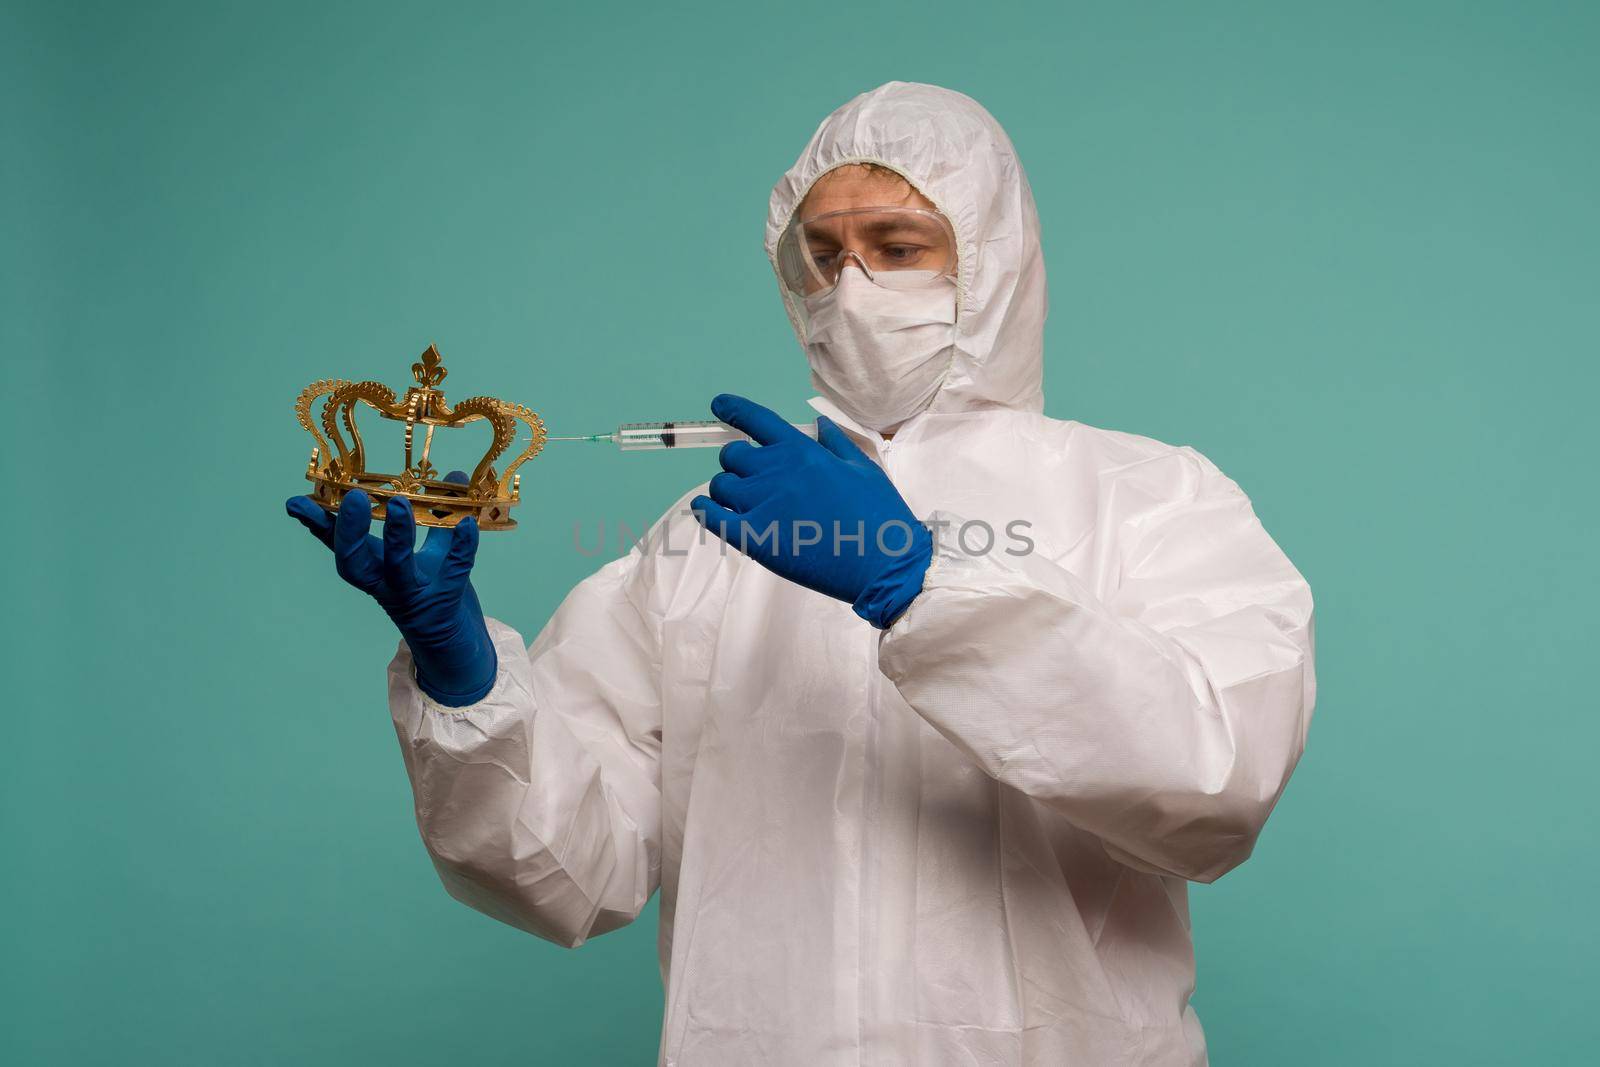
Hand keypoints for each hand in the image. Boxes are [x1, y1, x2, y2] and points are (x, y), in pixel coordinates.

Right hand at [286, 471, 496, 705]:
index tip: (296, 503)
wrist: (452, 641)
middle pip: (357, 563)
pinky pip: (455, 571)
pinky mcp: (448, 599)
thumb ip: (435, 513)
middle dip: (350, 532)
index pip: (339, 545)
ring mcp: (416, 593)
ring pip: (398, 568)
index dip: (318, 524)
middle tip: (353, 497)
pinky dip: (462, 547)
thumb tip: (453, 474)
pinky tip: (469, 524)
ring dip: (396, 537)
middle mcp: (386, 583)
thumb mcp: (428, 550)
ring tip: (399, 504)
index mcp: (373, 568)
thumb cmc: (432, 588)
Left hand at [692, 394, 932, 628]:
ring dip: (726, 491)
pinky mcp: (755, 538)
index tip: (719, 405)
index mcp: (802, 451)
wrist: (883, 562)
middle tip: (752, 479)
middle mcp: (776, 471)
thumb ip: (836, 443)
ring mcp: (762, 504)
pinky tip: (707, 511)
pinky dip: (705, 512)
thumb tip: (819, 424)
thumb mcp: (863, 468)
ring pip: (720, 486)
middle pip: (733, 456)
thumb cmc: (879, 515)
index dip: (733, 409)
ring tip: (741, 503)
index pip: (756, 419)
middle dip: (737, 463)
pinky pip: (712, 518)